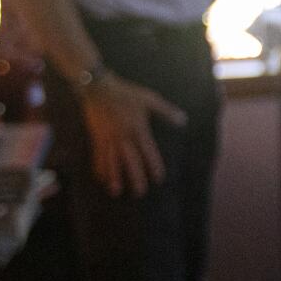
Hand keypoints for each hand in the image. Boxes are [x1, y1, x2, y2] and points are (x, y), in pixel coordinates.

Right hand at [80, 74, 186, 197]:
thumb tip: (184, 120)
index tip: (159, 178)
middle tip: (140, 192)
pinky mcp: (97, 137)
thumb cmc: (126, 93)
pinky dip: (99, 168)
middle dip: (134, 177)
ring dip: (114, 177)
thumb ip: (166, 111)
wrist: (97, 88)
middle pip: (129, 160)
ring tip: (116, 191)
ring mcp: (108, 138)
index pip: (147, 151)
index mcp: (138, 128)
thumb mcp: (149, 99)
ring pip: (111, 161)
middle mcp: (123, 136)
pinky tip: (101, 179)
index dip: (153, 165)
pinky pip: (98, 156)